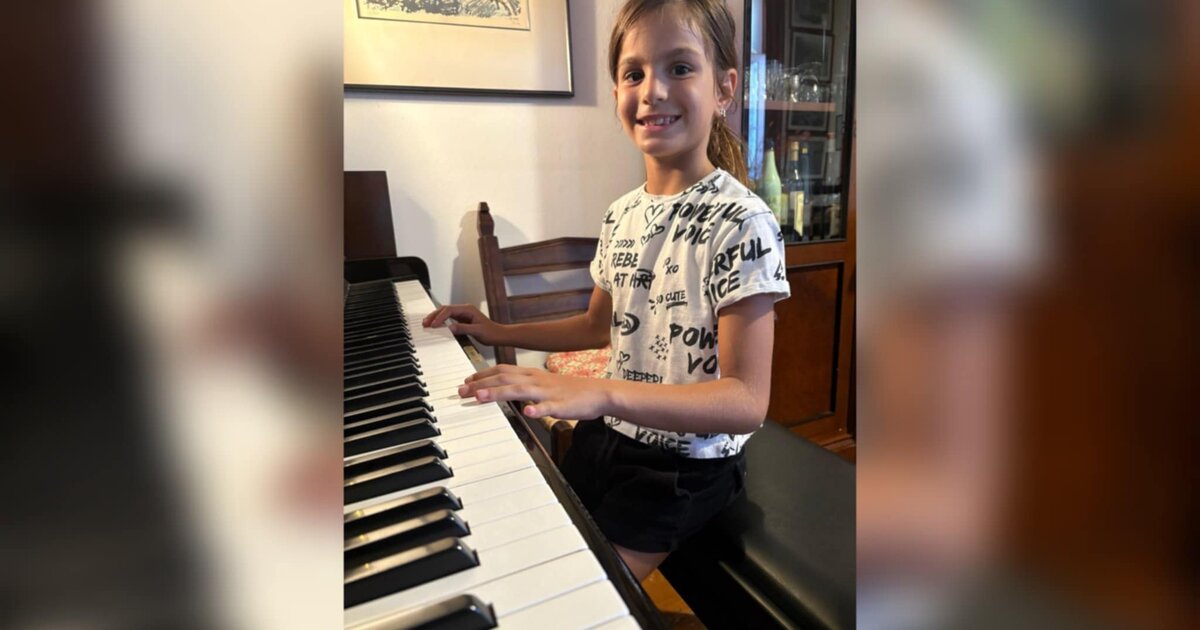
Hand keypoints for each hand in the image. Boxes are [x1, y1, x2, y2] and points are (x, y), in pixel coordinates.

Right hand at [423, 304, 503, 344]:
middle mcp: (465, 310)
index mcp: (468, 309)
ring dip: (436, 318)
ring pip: (445, 313)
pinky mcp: (462, 320)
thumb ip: (463, 329)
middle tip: (425, 323)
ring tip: (426, 324)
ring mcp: (463, 315)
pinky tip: (436, 326)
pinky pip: (449, 319)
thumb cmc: (491, 333)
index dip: (440, 317)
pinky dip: (441, 322)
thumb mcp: (477, 331)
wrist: (499, 335)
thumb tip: (449, 328)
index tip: (433, 325)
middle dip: (434, 316)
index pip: (449, 310)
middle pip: (445, 310)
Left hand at [458, 364, 608, 419]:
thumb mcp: (543, 385)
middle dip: (481, 384)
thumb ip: (524, 386)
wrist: (598, 393)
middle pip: (504, 378)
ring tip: (480, 397)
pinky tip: (527, 412)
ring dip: (498, 393)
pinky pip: (547, 407)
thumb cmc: (570, 391)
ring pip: (519, 390)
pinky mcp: (561, 405)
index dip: (482, 375)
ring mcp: (548, 392)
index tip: (465, 381)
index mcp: (532, 375)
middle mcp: (536, 380)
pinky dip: (537, 409)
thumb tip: (503, 389)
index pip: (502, 370)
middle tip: (461, 391)